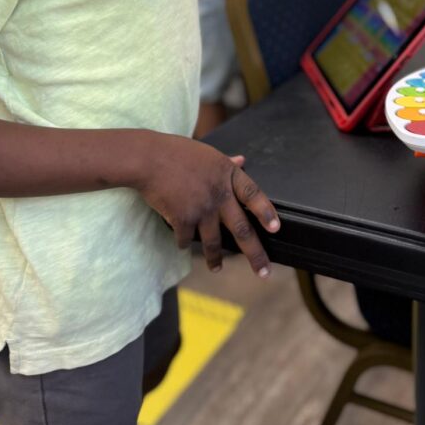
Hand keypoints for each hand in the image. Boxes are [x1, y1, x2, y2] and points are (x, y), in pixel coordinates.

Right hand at [136, 135, 278, 277]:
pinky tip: (182, 244)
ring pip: (214, 242)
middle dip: (255, 254)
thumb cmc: (177, 152)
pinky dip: (183, 242)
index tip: (275, 229)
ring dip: (215, 259)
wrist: (149, 159)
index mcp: (228, 175)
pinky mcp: (183, 219)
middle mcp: (219, 194)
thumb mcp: (208, 154)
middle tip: (264, 272)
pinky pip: (186, 239)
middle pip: (242, 229)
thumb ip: (227, 163)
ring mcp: (202, 209)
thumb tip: (242, 161)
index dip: (266, 213)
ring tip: (217, 268)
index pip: (254, 196)